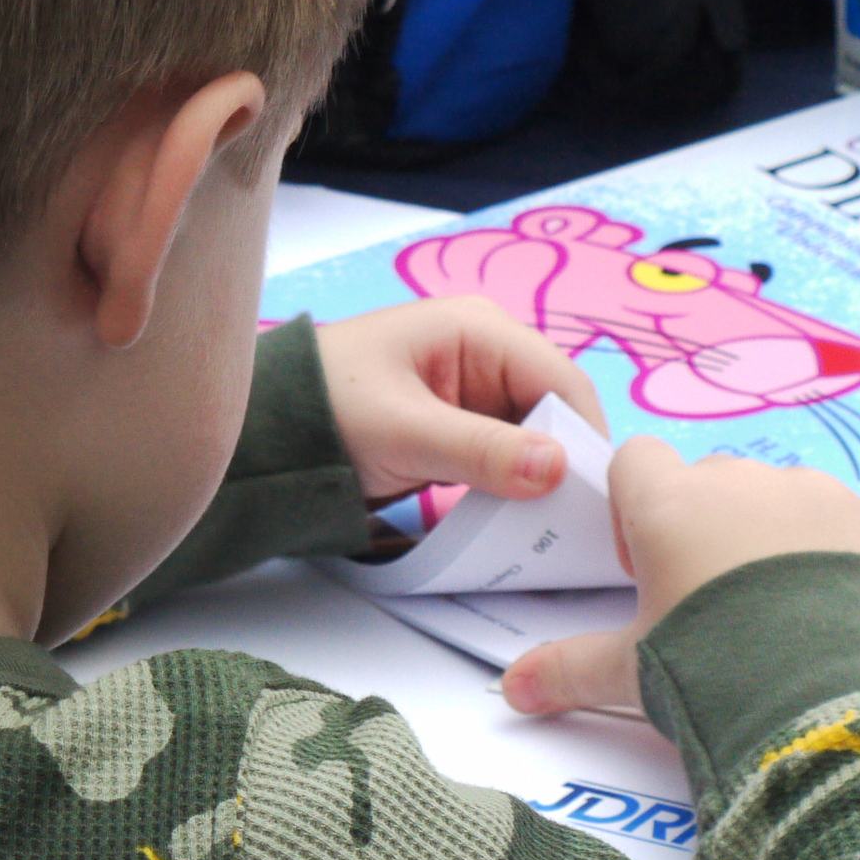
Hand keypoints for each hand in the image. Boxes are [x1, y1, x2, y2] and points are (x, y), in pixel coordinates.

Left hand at [315, 297, 607, 505]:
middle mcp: (487, 353)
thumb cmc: (322, 410)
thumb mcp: (403, 431)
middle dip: (565, 463)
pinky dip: (515, 487)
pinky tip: (517, 522)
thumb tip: (558, 469)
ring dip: (541, 480)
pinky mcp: (462, 427)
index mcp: (480, 329)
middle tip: (576, 525)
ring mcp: (475, 392)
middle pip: (556, 411)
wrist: (262, 433)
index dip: (586, 438)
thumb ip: (481, 451)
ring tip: (550, 530)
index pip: (562, 381)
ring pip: (537, 439)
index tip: (598, 500)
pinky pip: (508, 457)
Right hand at [500, 439, 859, 715]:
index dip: (634, 507)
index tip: (647, 565)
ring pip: (773, 497)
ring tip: (777, 614)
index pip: (635, 460)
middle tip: (711, 603)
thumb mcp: (631, 674)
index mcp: (669, 503)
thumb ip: (567, 671)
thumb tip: (512, 689)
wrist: (830, 693)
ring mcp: (808, 492)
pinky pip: (833, 520)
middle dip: (703, 525)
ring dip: (766, 536)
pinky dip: (826, 551)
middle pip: (706, 480)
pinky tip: (829, 613)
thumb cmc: (714, 669)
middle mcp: (737, 481)